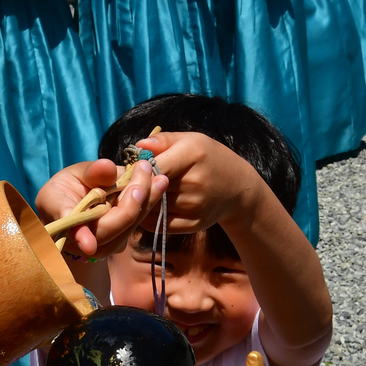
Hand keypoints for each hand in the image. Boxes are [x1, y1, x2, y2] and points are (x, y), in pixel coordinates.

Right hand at [35, 158, 165, 257]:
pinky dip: (146, 204)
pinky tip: (156, 184)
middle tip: (146, 170)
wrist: (74, 210)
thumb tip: (108, 166)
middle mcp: (79, 241)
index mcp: (61, 219)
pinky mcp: (117, 244)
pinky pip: (133, 224)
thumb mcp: (76, 174)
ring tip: (159, 177)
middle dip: (131, 200)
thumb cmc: (69, 189)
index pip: (71, 229)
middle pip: (110, 227)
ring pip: (127, 227)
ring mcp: (100, 247)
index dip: (80, 237)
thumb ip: (91, 172)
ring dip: (146, 201)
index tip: (88, 245)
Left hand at [131, 130, 254, 232]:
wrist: (238, 188)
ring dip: (140, 201)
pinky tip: (148, 207)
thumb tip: (139, 146)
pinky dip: (147, 217)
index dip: (138, 169)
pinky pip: (156, 224)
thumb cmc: (208, 158)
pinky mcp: (192, 224)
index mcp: (193, 154)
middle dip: (136, 185)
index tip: (132, 169)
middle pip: (150, 187)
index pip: (155, 165)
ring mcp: (194, 206)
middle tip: (127, 183)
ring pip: (151, 206)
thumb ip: (163, 141)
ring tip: (138, 193)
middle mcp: (194, 182)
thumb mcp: (191, 140)